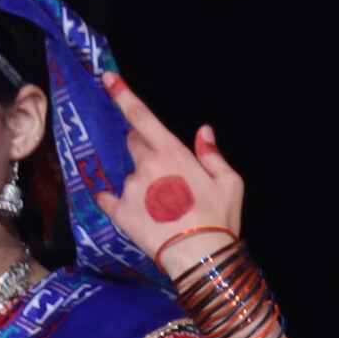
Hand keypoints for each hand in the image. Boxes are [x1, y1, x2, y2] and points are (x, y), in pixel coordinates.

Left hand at [92, 72, 246, 267]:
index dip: (123, 95)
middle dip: (144, 150)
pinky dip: (116, 201)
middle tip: (165, 174)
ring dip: (141, 184)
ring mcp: (129, 189)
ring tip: (162, 208)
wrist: (201, 259)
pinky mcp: (119, 212)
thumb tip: (203, 132)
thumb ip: (214, 155)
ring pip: (129, 175)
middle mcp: (145, 165)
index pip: (141, 117)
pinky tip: (133, 212)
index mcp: (172, 153)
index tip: (107, 77)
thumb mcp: (231, 184)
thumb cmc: (220, 219)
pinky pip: (109, 199)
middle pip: (134, 143)